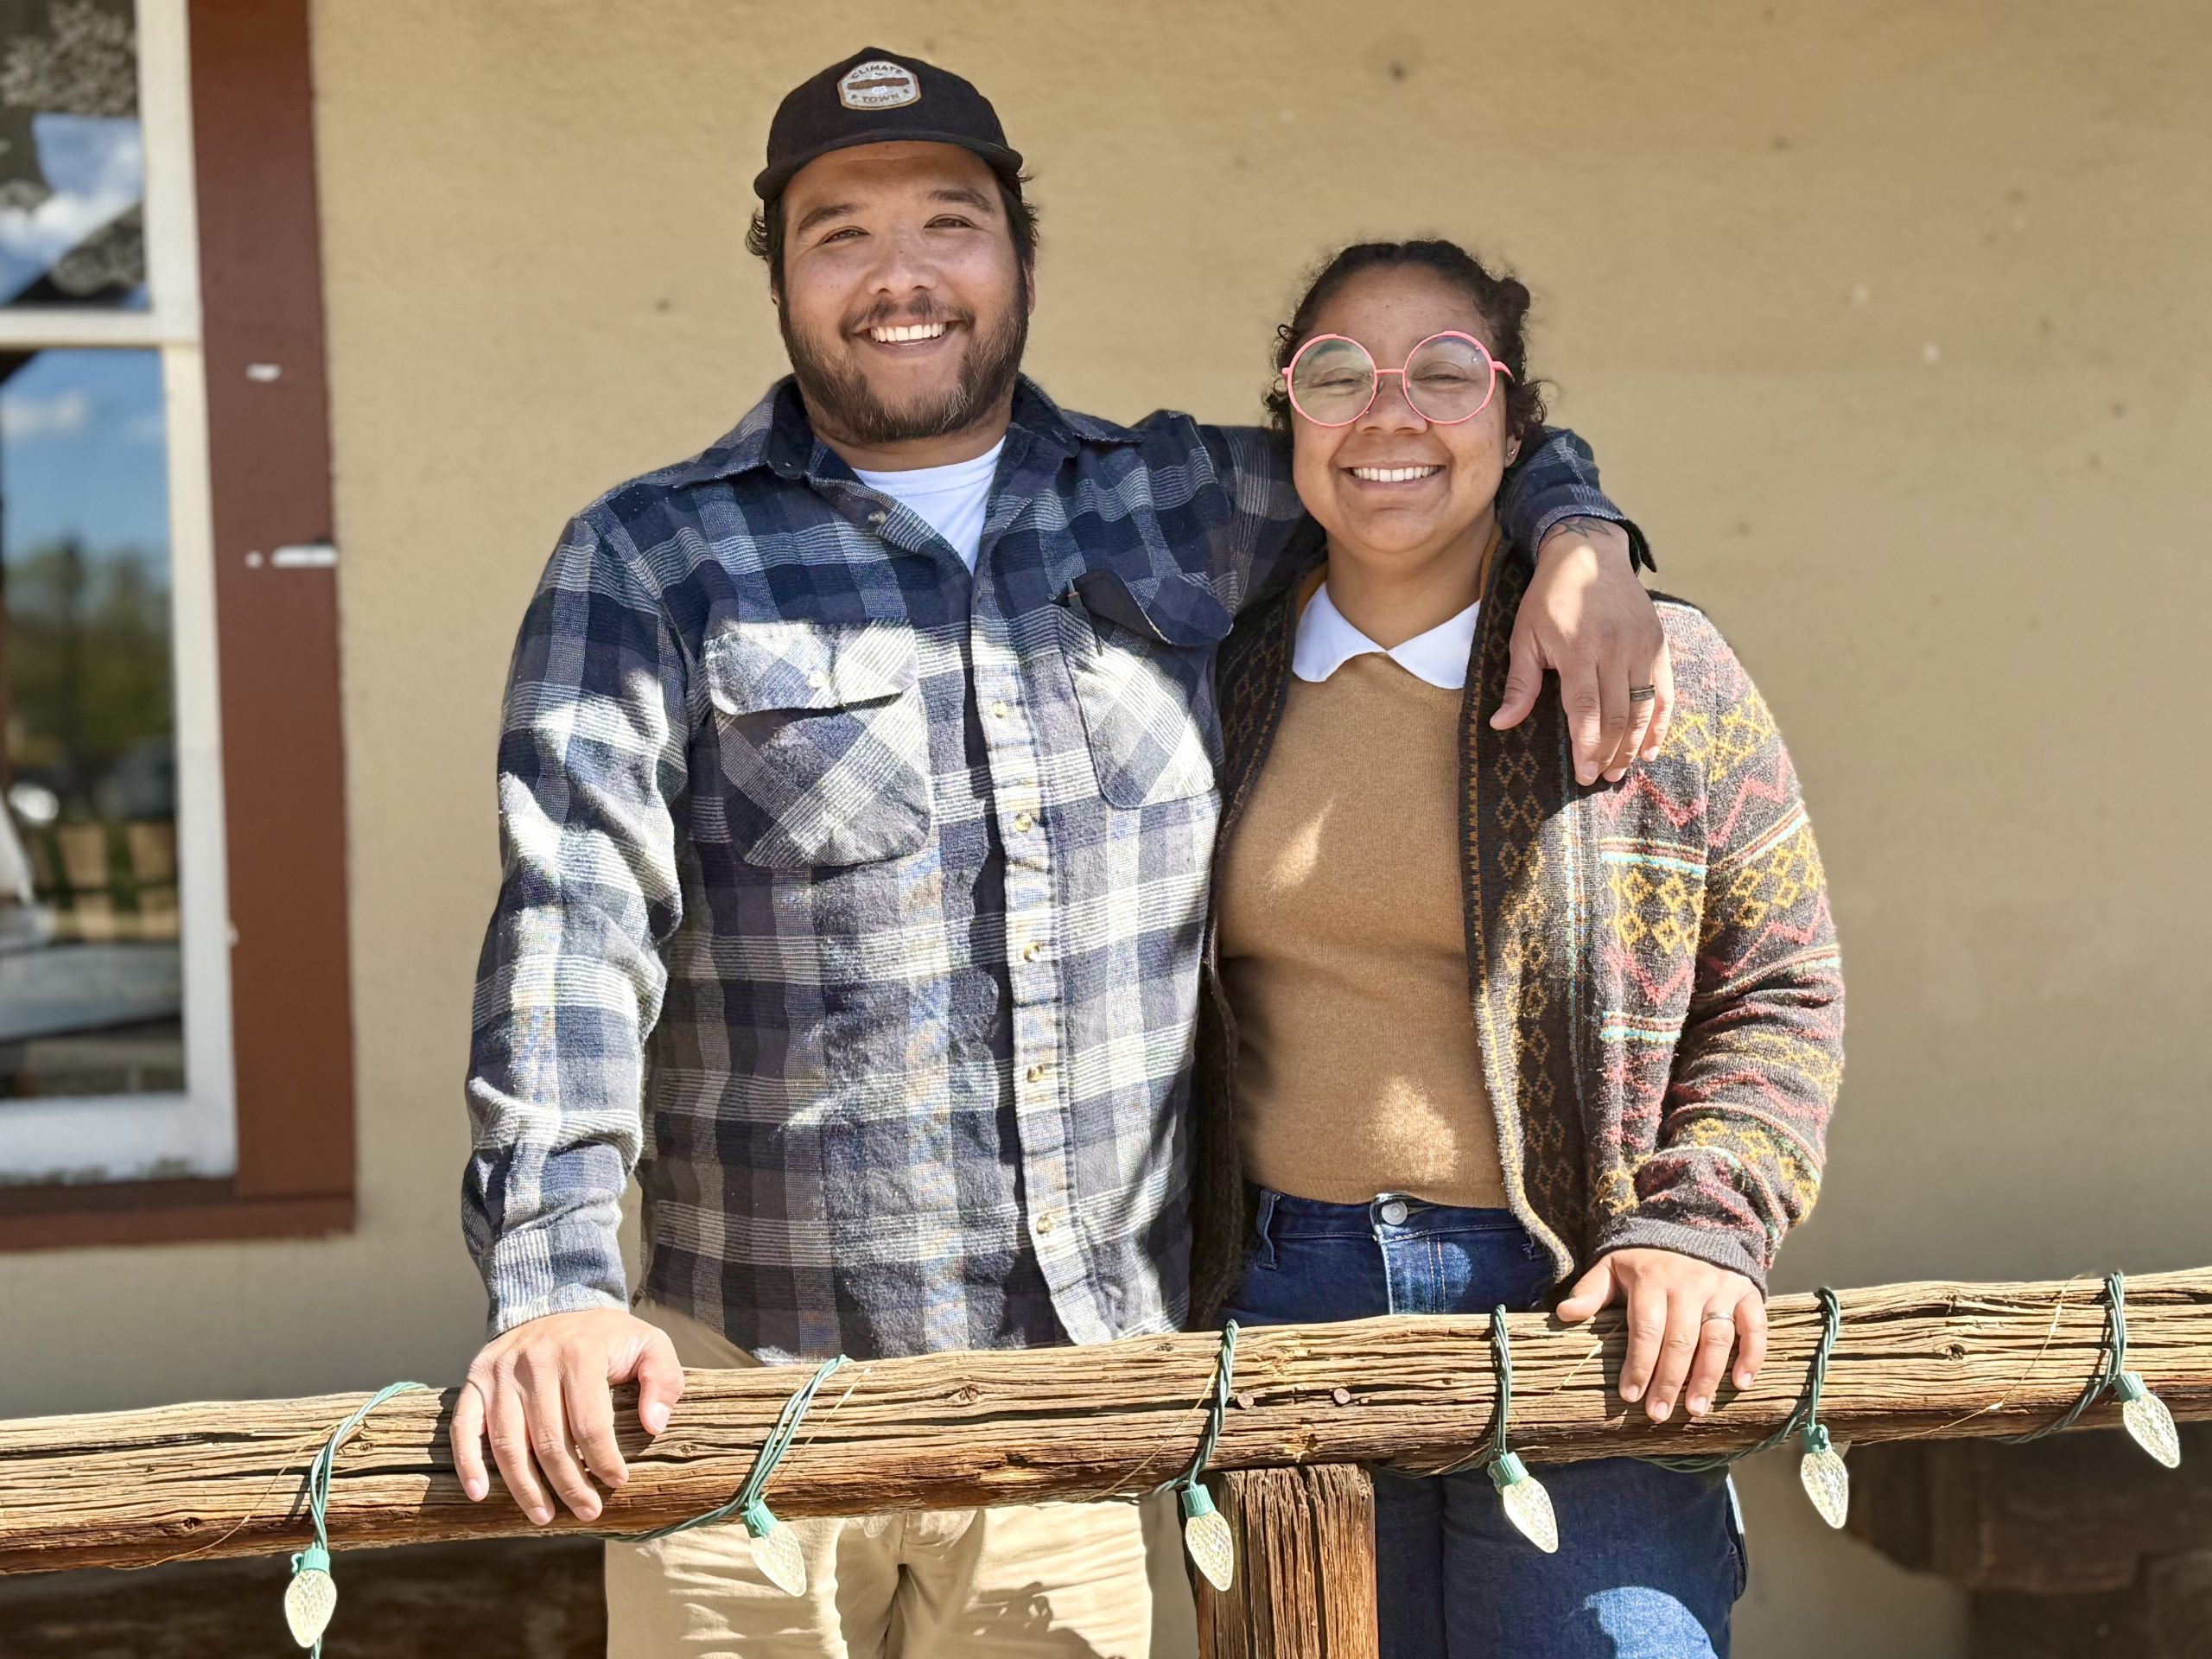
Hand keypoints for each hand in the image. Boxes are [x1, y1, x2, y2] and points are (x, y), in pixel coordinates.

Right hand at [450, 1308, 682, 1524]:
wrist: (557, 1301)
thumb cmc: (608, 1337)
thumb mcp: (650, 1344)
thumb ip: (663, 1380)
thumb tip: (654, 1425)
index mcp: (579, 1353)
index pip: (590, 1424)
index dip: (604, 1461)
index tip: (617, 1482)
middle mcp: (534, 1361)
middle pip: (549, 1441)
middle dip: (569, 1485)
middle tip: (587, 1511)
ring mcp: (500, 1371)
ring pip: (508, 1444)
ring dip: (526, 1488)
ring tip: (545, 1516)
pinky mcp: (476, 1379)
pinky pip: (464, 1427)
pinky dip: (469, 1463)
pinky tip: (480, 1494)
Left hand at [1492, 520, 1672, 785]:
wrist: (1590, 553)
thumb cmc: (1549, 598)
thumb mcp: (1525, 636)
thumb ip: (1519, 684)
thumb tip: (1501, 724)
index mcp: (1578, 649)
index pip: (1587, 709)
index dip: (1588, 745)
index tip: (1585, 774)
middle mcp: (1614, 649)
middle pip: (1618, 714)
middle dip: (1610, 752)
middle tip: (1601, 778)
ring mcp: (1641, 646)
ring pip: (1643, 707)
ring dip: (1635, 744)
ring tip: (1621, 770)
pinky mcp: (1658, 643)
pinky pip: (1665, 692)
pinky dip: (1661, 723)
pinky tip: (1651, 748)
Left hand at [1555, 1249, 1766, 1423]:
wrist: (1693, 1226)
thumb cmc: (1646, 1260)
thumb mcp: (1613, 1267)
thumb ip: (1590, 1292)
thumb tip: (1564, 1314)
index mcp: (1652, 1278)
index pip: (1646, 1328)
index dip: (1638, 1364)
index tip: (1629, 1395)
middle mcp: (1689, 1283)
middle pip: (1680, 1340)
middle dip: (1668, 1381)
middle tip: (1658, 1414)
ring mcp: (1721, 1288)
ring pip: (1716, 1338)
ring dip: (1707, 1378)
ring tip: (1695, 1410)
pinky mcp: (1747, 1293)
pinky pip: (1754, 1327)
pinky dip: (1751, 1355)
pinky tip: (1741, 1384)